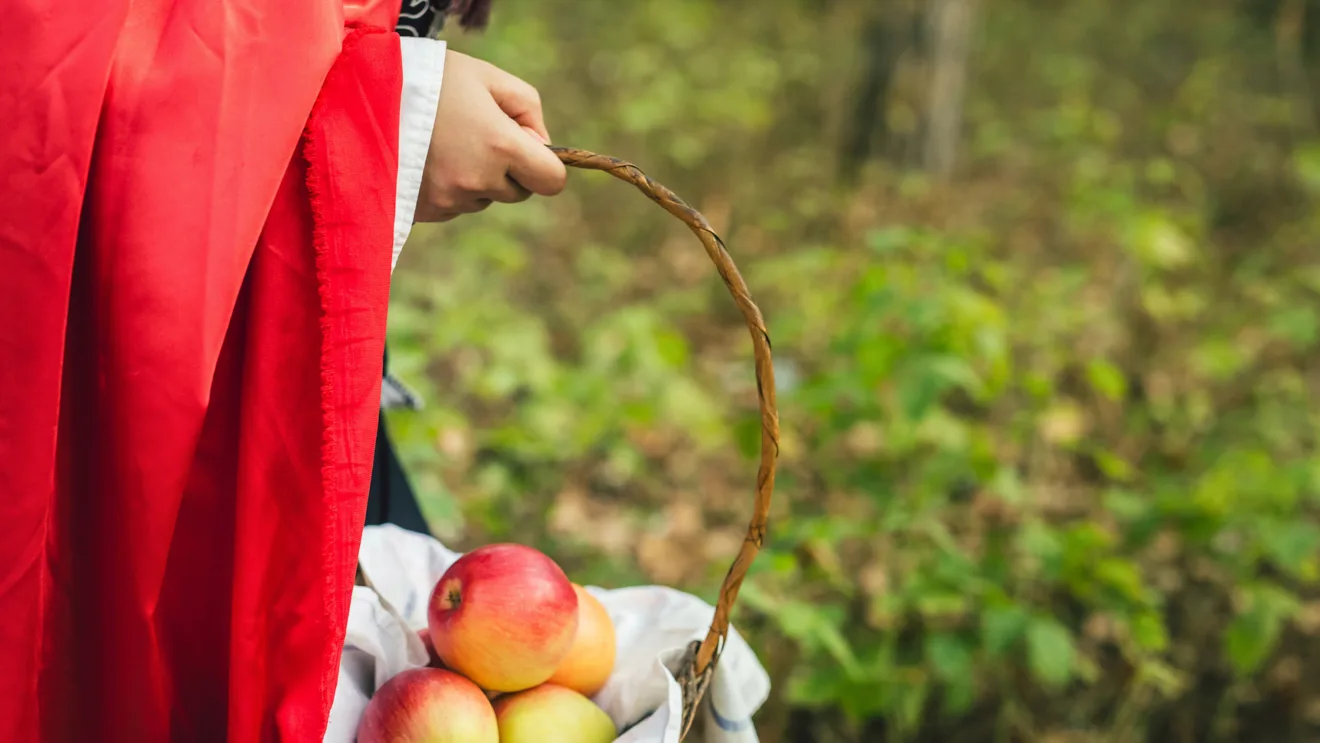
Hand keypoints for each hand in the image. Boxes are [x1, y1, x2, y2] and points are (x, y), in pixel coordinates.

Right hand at [415, 50, 566, 222]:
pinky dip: (448, 187)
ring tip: (444, 142)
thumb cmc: (430, 80)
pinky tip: (427, 158)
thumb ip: (528, 109)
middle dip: (508, 171)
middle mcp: (478, 181)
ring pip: (482, 199)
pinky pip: (453, 206)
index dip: (546, 166)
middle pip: (517, 193)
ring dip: (475, 179)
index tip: (529, 149)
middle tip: (477, 136)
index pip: (551, 181)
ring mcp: (449, 201)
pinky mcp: (426, 211)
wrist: (361, 96)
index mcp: (501, 146)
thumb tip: (542, 146)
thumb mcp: (486, 77)